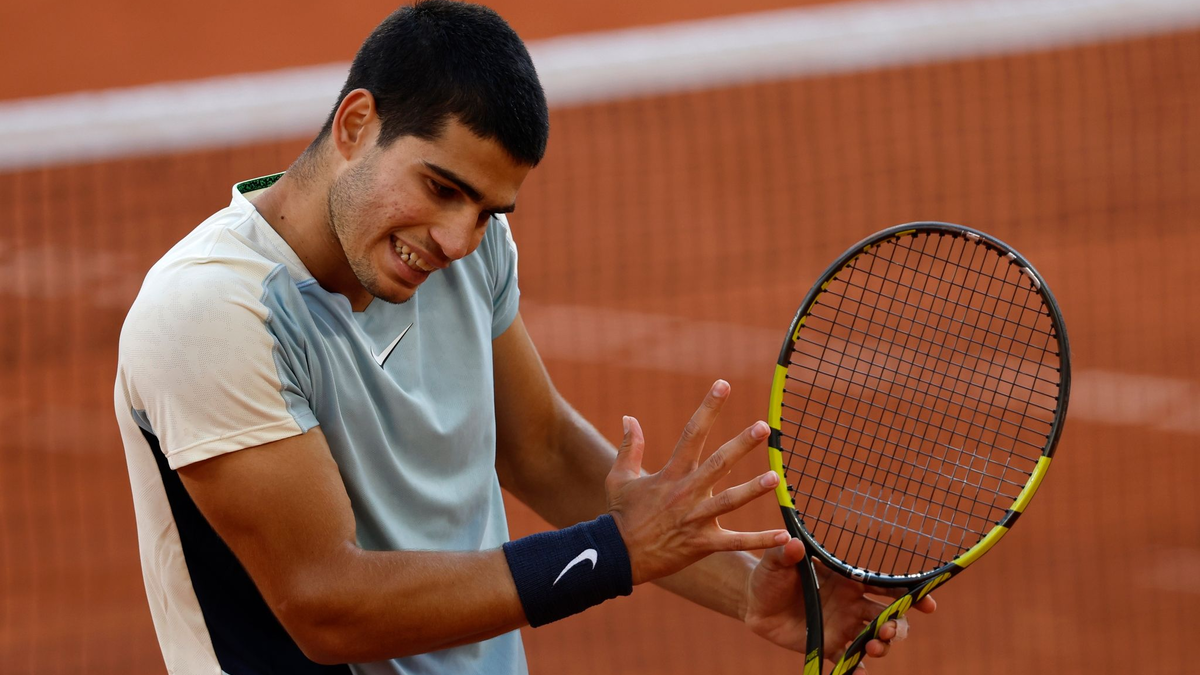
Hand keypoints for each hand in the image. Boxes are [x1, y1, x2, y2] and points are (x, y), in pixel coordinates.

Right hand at [605, 380, 790, 584]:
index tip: (724, 385)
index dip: (709, 407)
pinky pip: (736, 542)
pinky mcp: (702, 544)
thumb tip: (629, 417)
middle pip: (718, 463)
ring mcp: (695, 519)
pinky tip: (784, 536)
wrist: (616, 555)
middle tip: (763, 427)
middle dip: (741, 444)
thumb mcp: (620, 477)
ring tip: (776, 478)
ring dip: (753, 490)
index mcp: (671, 473)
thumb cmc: (621, 515)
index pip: (693, 433)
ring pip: (729, 502)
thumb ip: (629, 446)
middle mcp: (687, 492)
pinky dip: (761, 541)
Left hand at [744, 538, 936, 670]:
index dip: (909, 594)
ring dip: (881, 647)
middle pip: (888, 617)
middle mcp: (852, 605)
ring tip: (872, 648)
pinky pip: (850, 663)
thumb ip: (786, 553)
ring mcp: (843, 628)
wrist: (754, 602)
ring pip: (875, 641)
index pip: (884, 586)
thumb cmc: (771, 575)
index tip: (927, 604)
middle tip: (888, 630)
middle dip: (897, 626)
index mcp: (847, 581)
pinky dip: (857, 672)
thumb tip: (791, 543)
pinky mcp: (829, 647)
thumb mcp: (777, 560)